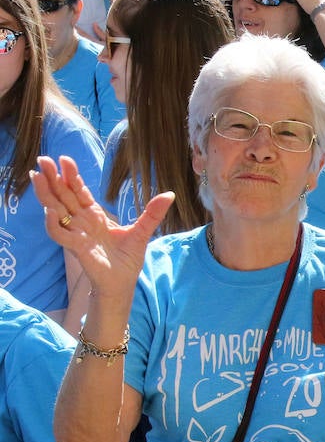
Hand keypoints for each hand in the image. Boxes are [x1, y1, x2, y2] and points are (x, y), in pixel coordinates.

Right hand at [31, 156, 173, 301]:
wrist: (123, 282)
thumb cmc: (127, 258)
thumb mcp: (142, 232)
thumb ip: (152, 214)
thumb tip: (170, 195)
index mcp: (94, 215)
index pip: (79, 191)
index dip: (71, 176)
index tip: (65, 159)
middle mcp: (81, 222)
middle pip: (63, 196)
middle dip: (53, 178)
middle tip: (44, 158)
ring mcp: (77, 233)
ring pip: (55, 210)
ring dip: (45, 194)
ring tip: (37, 176)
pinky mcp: (76, 248)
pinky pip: (59, 234)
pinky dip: (53, 223)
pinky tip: (50, 210)